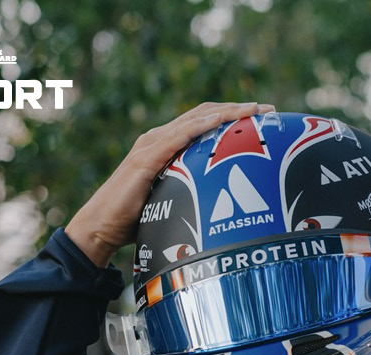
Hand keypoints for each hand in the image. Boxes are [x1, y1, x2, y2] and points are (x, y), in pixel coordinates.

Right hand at [65, 101, 273, 267]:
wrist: (100, 229)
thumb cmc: (135, 220)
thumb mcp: (173, 199)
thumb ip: (192, 191)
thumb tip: (225, 206)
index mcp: (166, 145)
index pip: (205, 122)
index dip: (233, 115)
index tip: (263, 117)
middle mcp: (159, 139)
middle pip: (205, 114)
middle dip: (238, 109)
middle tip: (270, 110)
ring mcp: (151, 146)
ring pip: (195, 120)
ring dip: (227, 113)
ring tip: (254, 110)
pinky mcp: (145, 159)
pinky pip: (176, 137)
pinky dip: (200, 127)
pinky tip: (220, 121)